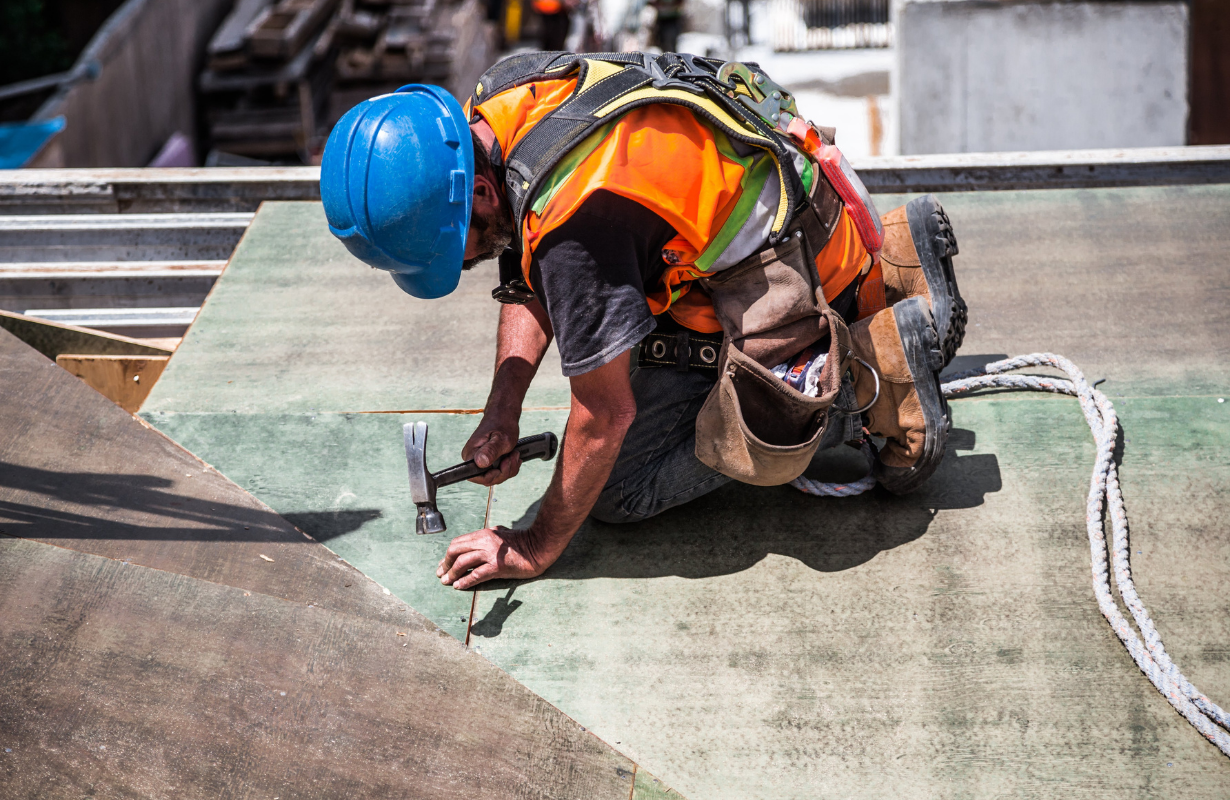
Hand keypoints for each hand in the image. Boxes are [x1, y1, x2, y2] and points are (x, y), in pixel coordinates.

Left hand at [437, 526, 553, 589]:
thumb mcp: (501, 534)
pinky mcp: (498, 566)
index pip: (458, 542)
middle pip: (455, 550)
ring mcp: (491, 553)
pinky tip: (459, 586)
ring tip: (446, 582)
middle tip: (441, 573)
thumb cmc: (522, 542)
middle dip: (445, 563)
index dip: (448, 554)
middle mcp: (485, 541)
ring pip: (462, 563)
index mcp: (484, 533)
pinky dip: (465, 581)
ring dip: (452, 574)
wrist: (539, 547)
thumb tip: (475, 543)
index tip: (443, 564)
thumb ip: (488, 537)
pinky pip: (476, 575)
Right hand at [462, 414, 520, 486]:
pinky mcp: (488, 461)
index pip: (477, 477)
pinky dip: (510, 467)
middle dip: (505, 471)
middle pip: (488, 479)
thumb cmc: (502, 423)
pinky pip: (499, 472)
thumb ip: (491, 451)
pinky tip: (514, 456)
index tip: (504, 463)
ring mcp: (480, 461)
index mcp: (470, 454)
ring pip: (496, 477)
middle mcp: (472, 459)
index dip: (493, 476)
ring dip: (509, 468)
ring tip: (515, 453)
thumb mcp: (501, 438)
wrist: (504, 415)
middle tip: (513, 455)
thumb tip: (480, 462)